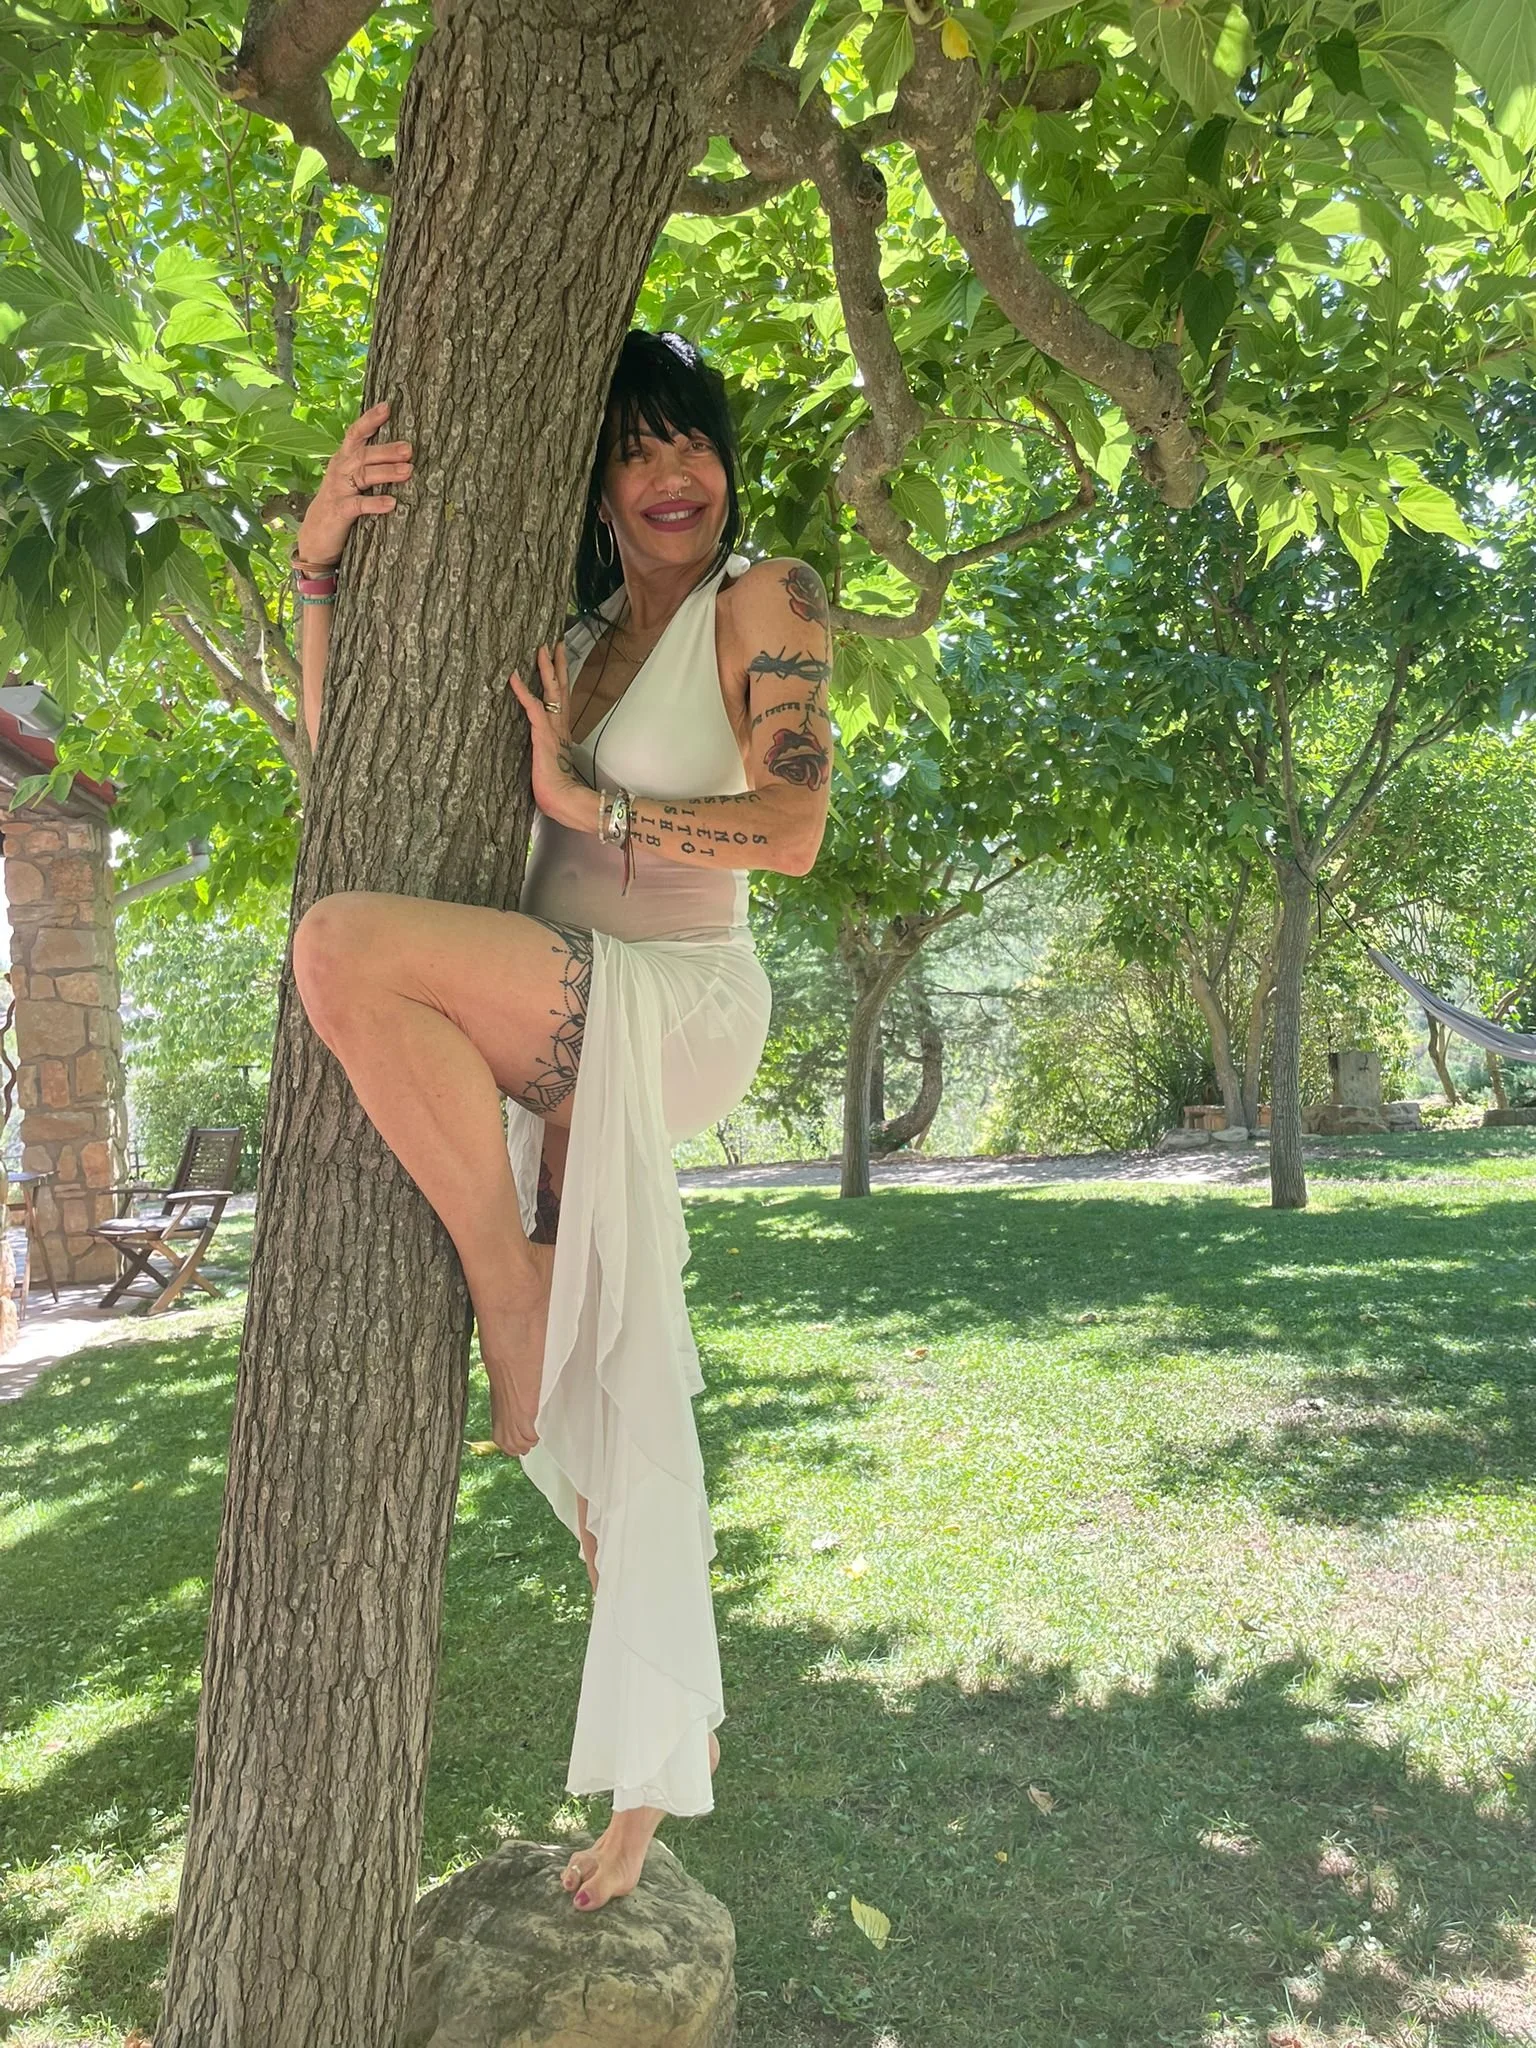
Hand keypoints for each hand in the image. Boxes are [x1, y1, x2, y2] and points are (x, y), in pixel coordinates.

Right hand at [295, 399, 412, 565]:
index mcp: (344, 459)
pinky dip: (375, 503)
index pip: (356, 434)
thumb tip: (402, 455)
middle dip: (387, 450)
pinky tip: (392, 503)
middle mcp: (340, 470)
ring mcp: (339, 490)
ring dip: (387, 472)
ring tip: (407, 471)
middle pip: (364, 454)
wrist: (316, 537)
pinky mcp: (340, 511)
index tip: (387, 407)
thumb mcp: (351, 481)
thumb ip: (369, 467)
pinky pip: (359, 504)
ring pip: (364, 476)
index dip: (370, 420)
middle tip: (409, 449)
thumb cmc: (340, 504)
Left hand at [508, 644, 602, 833]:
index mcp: (560, 734)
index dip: (560, 680)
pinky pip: (532, 706)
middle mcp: (560, 727)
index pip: (561, 701)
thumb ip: (544, 757)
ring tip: (542, 648)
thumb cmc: (556, 791)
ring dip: (546, 668)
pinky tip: (514, 676)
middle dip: (558, 665)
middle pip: (560, 688)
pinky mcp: (542, 734)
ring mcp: (552, 729)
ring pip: (551, 691)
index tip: (558, 662)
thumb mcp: (548, 768)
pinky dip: (523, 690)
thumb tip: (538, 759)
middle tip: (555, 643)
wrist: (564, 801)